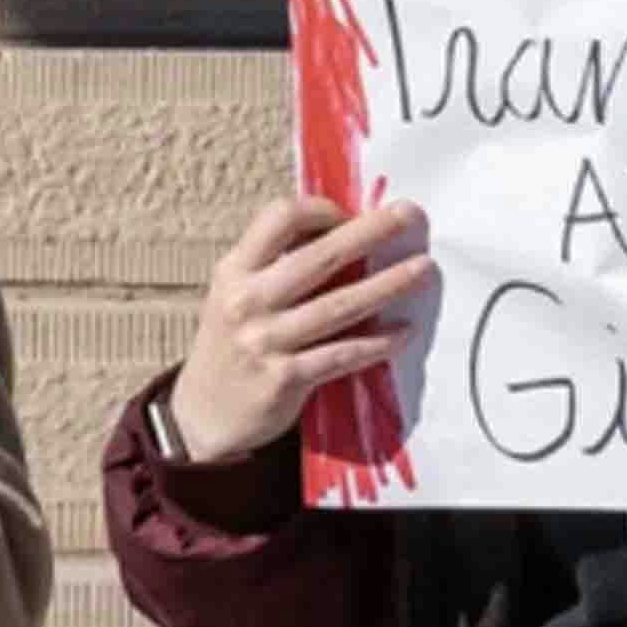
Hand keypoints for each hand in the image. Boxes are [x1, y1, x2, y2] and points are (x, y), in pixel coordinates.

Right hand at [168, 194, 432, 465]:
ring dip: (387, 285)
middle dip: (369, 232)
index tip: (350, 214)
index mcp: (234, 271)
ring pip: (338, 306)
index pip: (279, 219)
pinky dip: (377, 343)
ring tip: (422, 269)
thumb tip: (341, 233)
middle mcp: (247, 301)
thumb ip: (274, 268)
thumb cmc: (231, 347)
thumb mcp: (235, 297)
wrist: (203, 416)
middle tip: (409, 215)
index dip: (320, 209)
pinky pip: (342, 355)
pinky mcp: (284, 380)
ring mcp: (265, 341)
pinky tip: (404, 332)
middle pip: (318, 257)